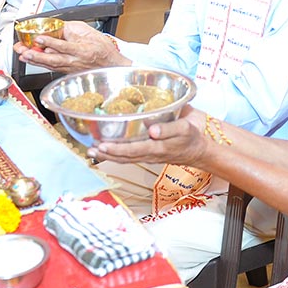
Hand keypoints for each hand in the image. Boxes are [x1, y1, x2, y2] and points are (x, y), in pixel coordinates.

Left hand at [15, 21, 129, 71]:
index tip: (39, 38)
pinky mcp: (68, 72)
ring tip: (23, 55)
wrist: (112, 66)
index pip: (65, 46)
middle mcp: (76, 62)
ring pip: (51, 65)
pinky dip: (41, 64)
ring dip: (36, 61)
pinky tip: (32, 60)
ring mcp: (71, 69)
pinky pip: (53, 68)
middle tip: (24, 51)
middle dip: (37, 56)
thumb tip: (58, 27)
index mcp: (83, 51)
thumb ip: (74, 30)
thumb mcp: (92, 34)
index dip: (51, 43)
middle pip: (54, 60)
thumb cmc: (104, 50)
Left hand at [88, 107, 208, 165]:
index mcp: (158, 148)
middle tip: (90, 149)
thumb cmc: (191, 137)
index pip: (133, 150)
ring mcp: (148, 156)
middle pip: (124, 157)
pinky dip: (116, 155)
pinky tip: (107, 151)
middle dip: (106, 155)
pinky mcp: (148, 155)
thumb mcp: (185, 128)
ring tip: (92, 151)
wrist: (198, 151)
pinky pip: (129, 157)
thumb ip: (169, 128)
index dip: (117, 149)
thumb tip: (153, 130)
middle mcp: (150, 154)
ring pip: (125, 159)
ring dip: (108, 156)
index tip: (102, 146)